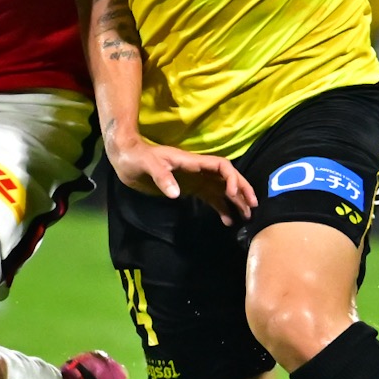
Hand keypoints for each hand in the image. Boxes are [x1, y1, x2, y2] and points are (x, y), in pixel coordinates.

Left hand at [108, 134, 257, 225]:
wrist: (125, 158)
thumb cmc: (136, 157)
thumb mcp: (147, 165)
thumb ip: (162, 177)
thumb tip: (176, 194)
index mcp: (192, 162)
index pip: (221, 166)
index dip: (232, 178)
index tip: (233, 194)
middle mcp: (198, 170)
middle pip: (227, 178)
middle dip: (242, 190)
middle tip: (253, 207)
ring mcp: (195, 180)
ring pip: (222, 190)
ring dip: (236, 202)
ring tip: (247, 217)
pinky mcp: (189, 189)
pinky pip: (211, 198)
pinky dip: (221, 208)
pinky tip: (228, 220)